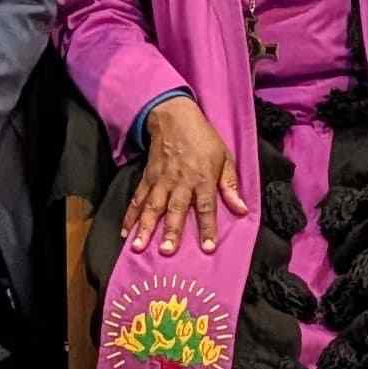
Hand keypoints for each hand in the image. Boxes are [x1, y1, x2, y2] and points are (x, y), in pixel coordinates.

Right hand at [122, 98, 245, 254]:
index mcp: (202, 178)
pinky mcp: (148, 178)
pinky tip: (125, 231)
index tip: (207, 247)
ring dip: (146, 227)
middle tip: (167, 251)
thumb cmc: (203, 139)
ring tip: (139, 247)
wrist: (175, 118)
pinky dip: (130, 215)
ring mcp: (161, 180)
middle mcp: (181, 182)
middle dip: (171, 231)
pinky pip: (138, 198)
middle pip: (176, 209)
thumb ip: (230, 185)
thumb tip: (241, 209)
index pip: (206, 207)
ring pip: (153, 206)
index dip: (207, 228)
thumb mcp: (225, 157)